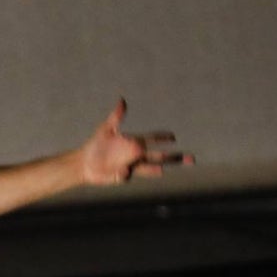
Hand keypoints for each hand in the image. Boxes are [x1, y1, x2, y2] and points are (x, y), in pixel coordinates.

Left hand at [79, 99, 193, 185]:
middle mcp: (136, 155)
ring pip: (149, 169)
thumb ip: (116, 116)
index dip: (162, 137)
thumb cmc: (96, 145)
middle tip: (191, 159)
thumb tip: (122, 100)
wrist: (84, 162)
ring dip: (157, 169)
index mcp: (134, 142)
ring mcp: (131, 167)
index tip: (173, 136)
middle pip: (159, 156)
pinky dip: (125, 172)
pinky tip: (123, 170)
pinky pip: (126, 174)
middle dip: (174, 157)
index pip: (152, 139)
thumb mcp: (106, 128)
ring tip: (163, 170)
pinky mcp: (122, 177)